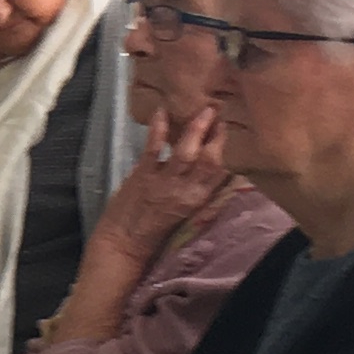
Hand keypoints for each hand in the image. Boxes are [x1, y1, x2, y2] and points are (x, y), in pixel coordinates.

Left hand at [95, 103, 234, 258]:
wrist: (124, 243)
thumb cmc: (154, 227)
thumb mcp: (184, 208)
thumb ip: (194, 186)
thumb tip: (201, 159)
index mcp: (198, 200)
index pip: (222, 172)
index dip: (227, 148)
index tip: (228, 127)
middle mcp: (186, 192)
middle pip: (210, 160)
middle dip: (217, 134)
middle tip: (218, 111)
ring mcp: (164, 183)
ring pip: (186, 152)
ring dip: (196, 128)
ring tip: (203, 109)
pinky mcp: (143, 176)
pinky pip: (154, 148)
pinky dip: (158, 128)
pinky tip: (161, 111)